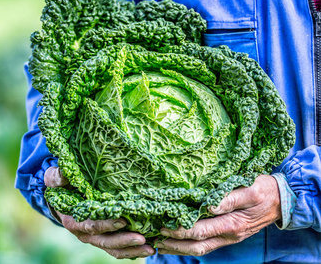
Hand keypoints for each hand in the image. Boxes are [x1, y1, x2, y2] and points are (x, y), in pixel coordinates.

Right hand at [44, 166, 155, 258]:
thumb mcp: (55, 178)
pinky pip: (118, 249)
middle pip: (105, 241)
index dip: (106, 225)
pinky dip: (132, 250)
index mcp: (73, 221)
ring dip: (132, 250)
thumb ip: (58, 176)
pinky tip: (148, 248)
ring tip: (151, 249)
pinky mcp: (104, 238)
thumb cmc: (60, 185)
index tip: (123, 221)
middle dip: (124, 241)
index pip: (91, 226)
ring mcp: (95, 238)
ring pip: (114, 249)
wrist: (60, 198)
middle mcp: (84, 233)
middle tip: (143, 239)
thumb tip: (63, 172)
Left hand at [156, 175, 281, 256]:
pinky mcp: (228, 235)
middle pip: (197, 245)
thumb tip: (208, 205)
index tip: (163, 225)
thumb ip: (229, 198)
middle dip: (174, 243)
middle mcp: (229, 235)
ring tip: (160, 243)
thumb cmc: (264, 190)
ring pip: (200, 249)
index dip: (180, 230)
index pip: (200, 231)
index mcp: (233, 224)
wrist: (282, 200)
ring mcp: (229, 238)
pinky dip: (189, 246)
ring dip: (179, 248)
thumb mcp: (249, 189)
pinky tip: (176, 242)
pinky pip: (206, 245)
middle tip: (155, 236)